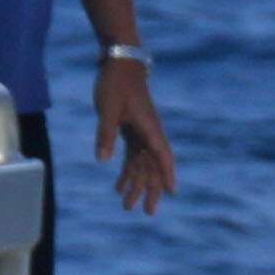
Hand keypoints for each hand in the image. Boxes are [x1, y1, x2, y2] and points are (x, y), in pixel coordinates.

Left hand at [94, 56, 174, 212]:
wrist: (119, 62)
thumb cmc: (116, 82)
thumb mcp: (108, 108)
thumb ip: (106, 134)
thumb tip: (102, 161)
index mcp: (149, 128)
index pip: (162, 156)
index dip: (167, 174)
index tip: (171, 193)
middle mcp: (149, 133)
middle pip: (154, 166)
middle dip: (151, 189)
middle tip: (148, 213)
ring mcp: (141, 132)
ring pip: (142, 164)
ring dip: (136, 184)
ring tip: (127, 206)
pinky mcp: (131, 129)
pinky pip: (132, 156)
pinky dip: (126, 172)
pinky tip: (117, 186)